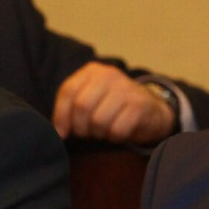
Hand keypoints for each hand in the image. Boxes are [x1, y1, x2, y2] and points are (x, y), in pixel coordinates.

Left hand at [52, 63, 177, 143]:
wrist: (150, 109)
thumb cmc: (112, 106)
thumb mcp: (90, 98)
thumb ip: (71, 108)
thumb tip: (58, 131)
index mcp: (92, 71)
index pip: (68, 91)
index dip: (61, 116)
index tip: (62, 133)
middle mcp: (109, 74)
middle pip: (82, 106)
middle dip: (81, 127)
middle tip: (87, 132)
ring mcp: (126, 88)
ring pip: (99, 121)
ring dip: (98, 134)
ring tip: (103, 131)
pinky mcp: (139, 105)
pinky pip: (117, 130)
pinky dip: (114, 137)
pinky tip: (118, 132)